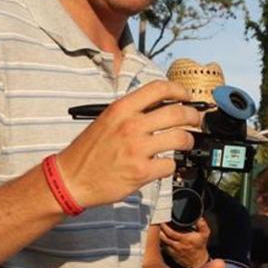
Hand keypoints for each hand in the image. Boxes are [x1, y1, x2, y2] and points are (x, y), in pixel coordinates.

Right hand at [56, 81, 200, 208]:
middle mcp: (131, 125)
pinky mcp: (141, 171)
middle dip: (193, 116)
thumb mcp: (107, 120)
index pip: (159, 89)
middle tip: (196, 121)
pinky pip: (170, 164)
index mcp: (122, 109)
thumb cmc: (88, 151)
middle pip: (177, 113)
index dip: (179, 91)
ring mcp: (137, 149)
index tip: (187, 97)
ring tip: (185, 143)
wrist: (71, 178)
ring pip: (180, 138)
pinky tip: (164, 164)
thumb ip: (132, 112)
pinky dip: (171, 165)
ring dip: (188, 140)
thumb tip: (162, 107)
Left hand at [158, 218, 212, 267]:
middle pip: (163, 237)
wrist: (198, 261)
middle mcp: (177, 245)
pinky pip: (163, 248)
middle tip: (157, 224)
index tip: (162, 221)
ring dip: (158, 236)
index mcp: (184, 239)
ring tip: (157, 230)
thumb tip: (200, 219)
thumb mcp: (205, 235)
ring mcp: (173, 251)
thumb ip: (203, 226)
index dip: (165, 227)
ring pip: (162, 243)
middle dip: (158, 230)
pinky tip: (160, 238)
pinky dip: (160, 242)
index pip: (170, 233)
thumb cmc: (200, 247)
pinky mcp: (171, 255)